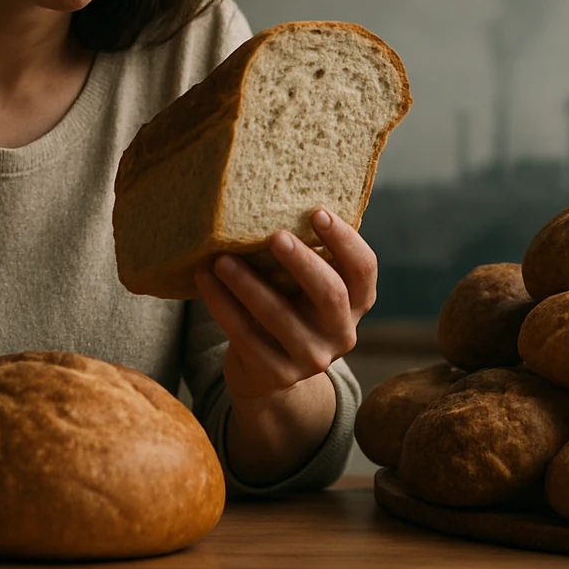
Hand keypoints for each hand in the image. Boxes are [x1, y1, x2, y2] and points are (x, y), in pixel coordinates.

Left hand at [194, 206, 377, 400]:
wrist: (266, 373)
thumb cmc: (287, 307)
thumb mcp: (306, 286)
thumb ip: (306, 254)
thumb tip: (274, 194)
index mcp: (356, 303)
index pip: (363, 269)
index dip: (344, 241)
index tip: (317, 212)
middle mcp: (341, 333)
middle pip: (330, 294)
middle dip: (302, 262)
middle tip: (274, 236)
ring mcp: (311, 358)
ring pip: (280, 317)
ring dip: (248, 284)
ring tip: (222, 258)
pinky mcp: (277, 374)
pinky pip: (245, 335)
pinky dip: (222, 304)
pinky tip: (204, 278)